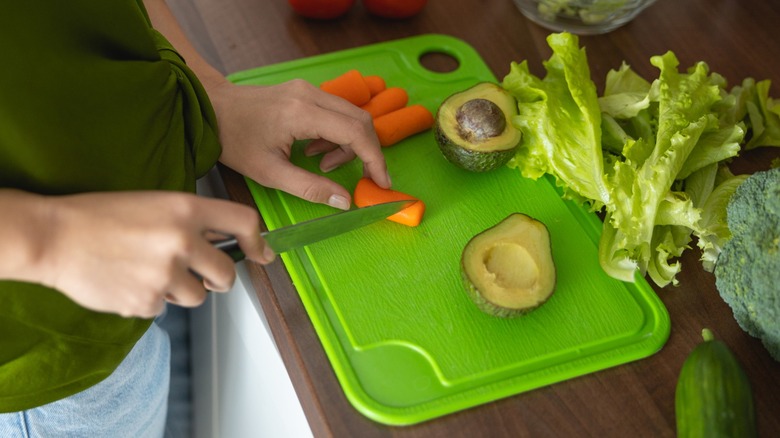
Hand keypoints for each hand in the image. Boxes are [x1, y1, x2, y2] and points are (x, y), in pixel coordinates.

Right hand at [35, 191, 271, 317]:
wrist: (55, 237)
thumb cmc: (102, 216)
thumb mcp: (155, 203)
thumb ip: (192, 221)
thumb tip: (225, 239)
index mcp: (185, 209)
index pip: (244, 221)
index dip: (258, 241)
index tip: (261, 254)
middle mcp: (182, 240)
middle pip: (227, 273)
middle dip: (219, 279)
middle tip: (204, 276)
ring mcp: (165, 273)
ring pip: (198, 297)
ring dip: (181, 290)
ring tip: (150, 272)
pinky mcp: (148, 300)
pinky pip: (165, 308)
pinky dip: (151, 300)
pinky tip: (130, 282)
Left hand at [209, 79, 391, 209]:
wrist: (212, 108)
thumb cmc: (235, 140)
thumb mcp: (269, 173)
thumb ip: (310, 188)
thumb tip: (344, 201)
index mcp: (301, 113)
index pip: (355, 132)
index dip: (375, 159)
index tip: (381, 181)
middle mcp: (310, 94)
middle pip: (361, 120)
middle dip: (369, 152)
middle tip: (367, 178)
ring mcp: (308, 89)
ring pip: (351, 115)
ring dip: (350, 144)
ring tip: (325, 165)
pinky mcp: (306, 91)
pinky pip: (337, 111)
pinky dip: (338, 134)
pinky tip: (316, 151)